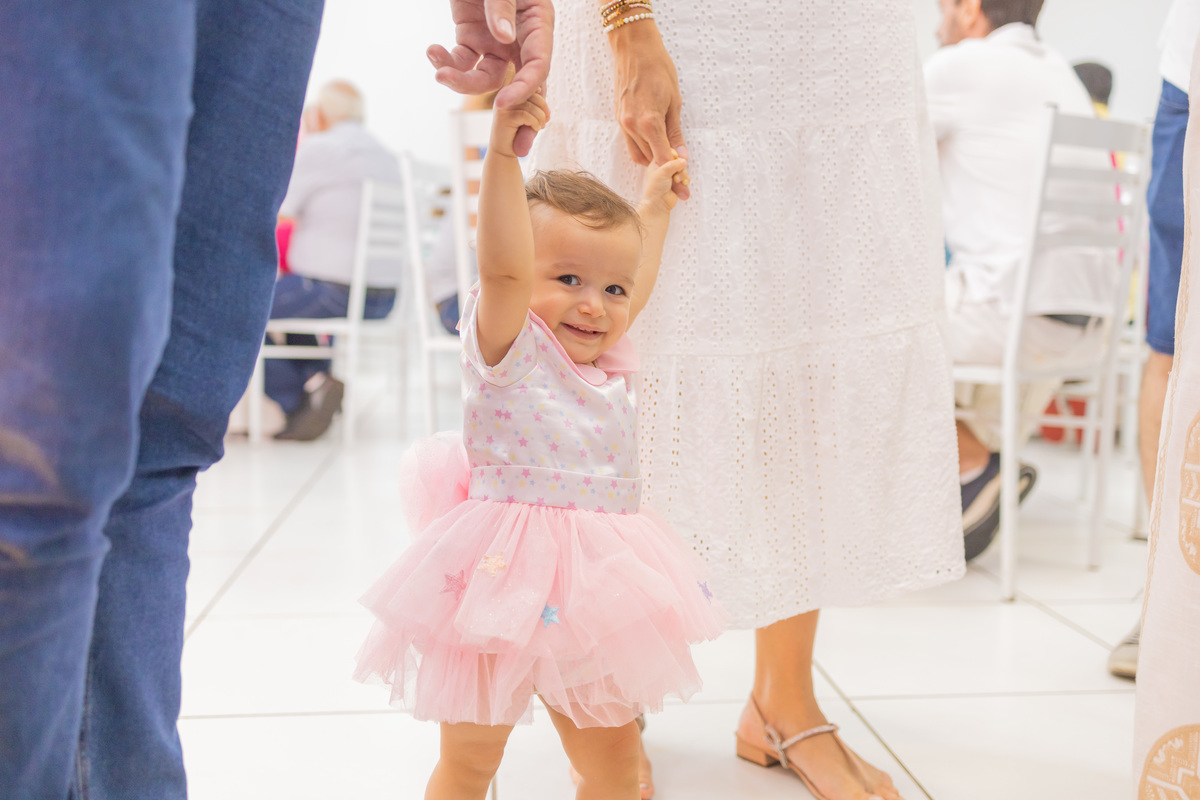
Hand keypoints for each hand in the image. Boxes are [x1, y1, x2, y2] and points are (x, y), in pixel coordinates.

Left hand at [430, 0, 554, 155]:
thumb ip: (502, 7)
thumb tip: (503, 39)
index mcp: (538, 24)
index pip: (538, 64)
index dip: (525, 88)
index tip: (503, 104)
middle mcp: (520, 39)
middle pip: (521, 84)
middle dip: (517, 117)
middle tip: (516, 148)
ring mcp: (495, 41)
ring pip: (484, 78)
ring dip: (461, 82)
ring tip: (439, 71)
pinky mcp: (471, 38)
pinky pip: (461, 61)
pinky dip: (444, 62)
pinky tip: (432, 52)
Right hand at [490, 92, 550, 158]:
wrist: (504, 150)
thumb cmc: (519, 131)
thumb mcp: (529, 113)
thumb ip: (533, 101)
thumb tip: (539, 88)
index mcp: (509, 92)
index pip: (529, 87)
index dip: (541, 100)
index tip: (546, 113)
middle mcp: (503, 96)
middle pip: (531, 93)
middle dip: (543, 108)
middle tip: (546, 120)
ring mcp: (503, 106)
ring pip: (530, 106)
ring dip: (540, 117)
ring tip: (540, 126)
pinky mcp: (504, 117)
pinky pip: (526, 115)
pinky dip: (535, 122)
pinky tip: (535, 128)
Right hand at [608, 22, 689, 199]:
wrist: (633, 48)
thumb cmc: (658, 68)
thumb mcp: (674, 101)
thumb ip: (675, 132)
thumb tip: (682, 156)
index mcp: (649, 122)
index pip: (662, 160)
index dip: (674, 175)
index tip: (684, 187)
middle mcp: (632, 126)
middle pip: (650, 162)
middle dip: (666, 173)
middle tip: (681, 181)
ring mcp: (623, 123)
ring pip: (639, 156)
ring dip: (654, 161)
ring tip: (669, 163)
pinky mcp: (619, 119)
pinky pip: (631, 144)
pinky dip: (644, 150)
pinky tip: (656, 147)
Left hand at [641, 151, 687, 214]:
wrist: (657, 205)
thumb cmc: (655, 189)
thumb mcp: (662, 172)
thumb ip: (674, 164)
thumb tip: (683, 160)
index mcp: (656, 162)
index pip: (667, 152)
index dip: (673, 155)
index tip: (674, 160)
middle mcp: (663, 168)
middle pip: (678, 160)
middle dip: (679, 167)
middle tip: (675, 175)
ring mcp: (670, 175)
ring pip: (682, 169)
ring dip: (683, 174)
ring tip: (677, 181)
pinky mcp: (676, 183)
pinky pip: (685, 177)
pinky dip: (685, 180)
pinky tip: (683, 183)